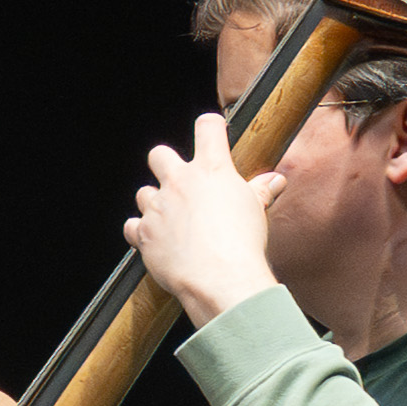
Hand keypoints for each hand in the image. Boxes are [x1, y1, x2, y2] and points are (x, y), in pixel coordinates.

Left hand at [129, 120, 280, 327]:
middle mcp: (179, 183)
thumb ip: (260, 191)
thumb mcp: (256, 210)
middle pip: (158, 155)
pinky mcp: (144, 233)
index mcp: (211, 169)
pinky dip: (141, 231)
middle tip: (180, 182)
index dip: (210, 126)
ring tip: (172, 219)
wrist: (221, 278)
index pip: (207, 128)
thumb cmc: (243, 243)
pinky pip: (131, 225)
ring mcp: (158, 207)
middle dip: (166, 164)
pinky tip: (157, 239)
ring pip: (143, 192)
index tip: (212, 131)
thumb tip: (275, 181)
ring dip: (154, 202)